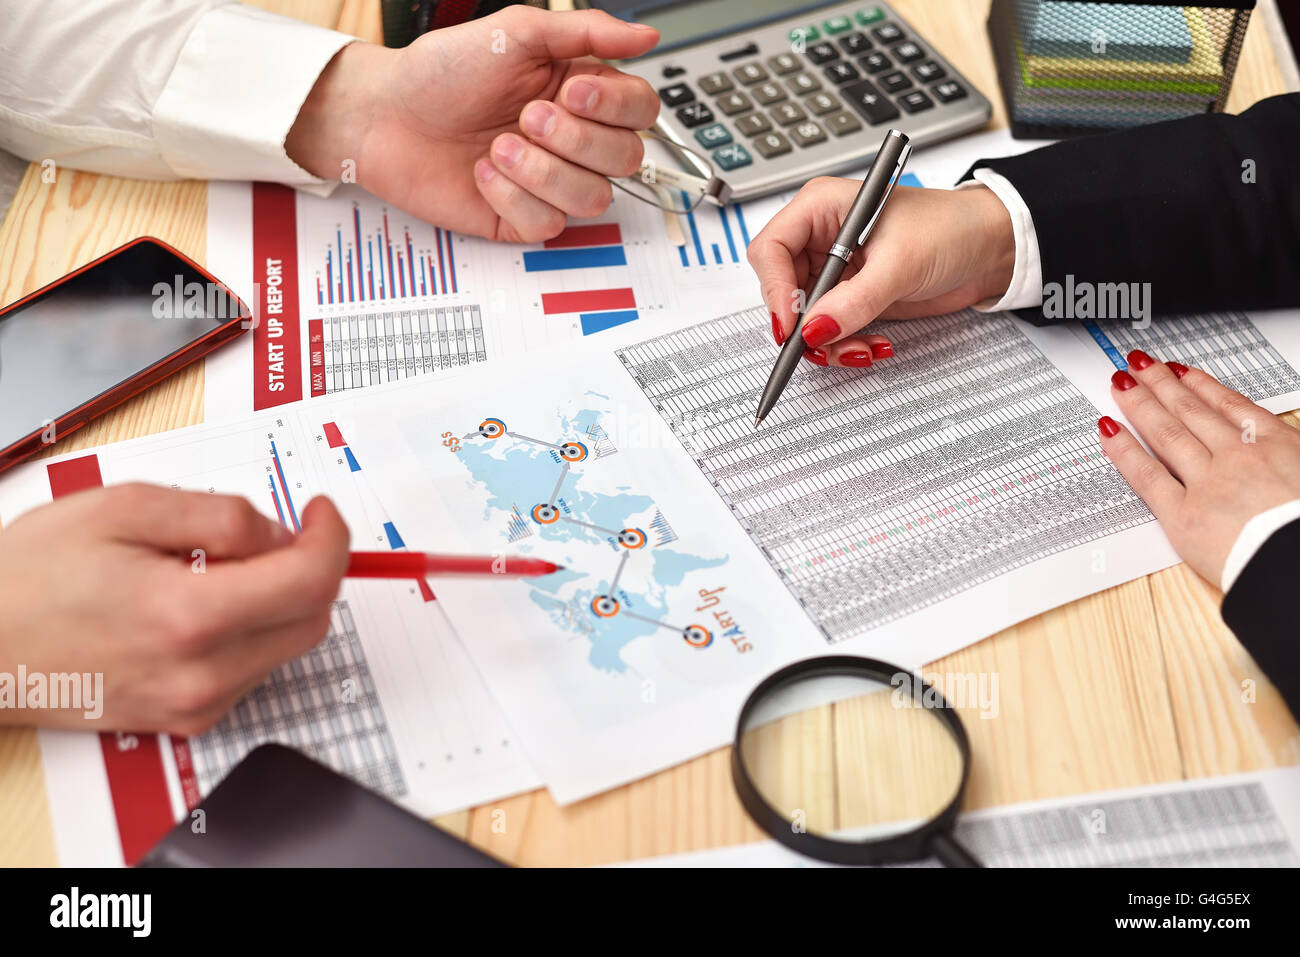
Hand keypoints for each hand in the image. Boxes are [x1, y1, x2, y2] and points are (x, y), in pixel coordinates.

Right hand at [0, 485, 348, 732]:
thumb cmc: (32, 576)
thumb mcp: (125, 508)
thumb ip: (220, 515)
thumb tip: (280, 531)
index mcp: (188, 616)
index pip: (310, 581)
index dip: (331, 537)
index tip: (320, 512)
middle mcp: (201, 673)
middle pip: (313, 619)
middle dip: (312, 567)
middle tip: (279, 532)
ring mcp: (196, 704)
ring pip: (288, 645)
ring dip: (280, 598)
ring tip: (216, 567)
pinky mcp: (188, 719)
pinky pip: (254, 669)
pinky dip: (253, 629)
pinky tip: (202, 604)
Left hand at [286, 7, 659, 242]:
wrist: (386, 115)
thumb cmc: (443, 72)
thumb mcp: (517, 32)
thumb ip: (587, 31)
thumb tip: (644, 36)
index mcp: (581, 94)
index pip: (641, 111)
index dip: (615, 107)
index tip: (572, 90)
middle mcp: (573, 142)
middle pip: (627, 159)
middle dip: (576, 139)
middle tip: (528, 116)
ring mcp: (550, 184)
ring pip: (593, 198)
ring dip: (542, 171)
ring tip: (497, 146)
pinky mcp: (522, 220)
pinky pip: (548, 224)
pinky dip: (511, 197)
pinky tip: (483, 173)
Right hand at [747, 177, 1015, 366]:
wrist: (990, 248)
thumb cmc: (951, 228)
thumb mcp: (901, 263)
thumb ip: (855, 301)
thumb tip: (814, 330)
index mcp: (821, 207)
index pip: (771, 249)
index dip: (775, 289)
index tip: (793, 324)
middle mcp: (822, 237)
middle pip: (781, 289)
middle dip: (803, 324)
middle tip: (827, 344)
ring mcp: (835, 269)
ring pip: (804, 318)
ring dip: (828, 342)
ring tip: (862, 348)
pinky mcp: (850, 296)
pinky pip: (829, 329)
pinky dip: (845, 345)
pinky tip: (874, 345)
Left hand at [1098, 351, 1299, 586]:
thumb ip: (1286, 455)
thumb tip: (1272, 448)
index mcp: (1278, 444)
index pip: (1230, 405)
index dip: (1201, 384)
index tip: (1181, 370)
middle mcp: (1239, 456)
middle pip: (1191, 412)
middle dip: (1162, 384)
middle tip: (1140, 364)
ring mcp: (1209, 483)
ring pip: (1167, 433)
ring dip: (1141, 403)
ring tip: (1122, 383)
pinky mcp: (1184, 515)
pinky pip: (1147, 475)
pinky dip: (1124, 450)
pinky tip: (1109, 429)